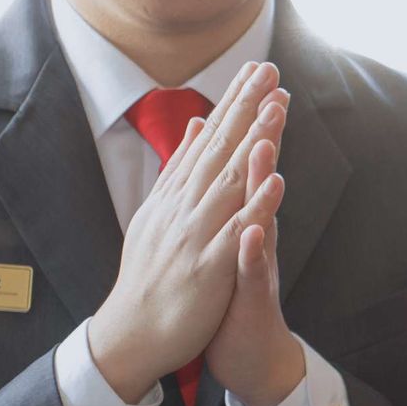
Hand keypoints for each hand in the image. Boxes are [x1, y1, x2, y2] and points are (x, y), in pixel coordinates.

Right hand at [90, 62, 287, 403]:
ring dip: (254, 143)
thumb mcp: (160, 215)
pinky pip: (236, 233)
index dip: (233, 102)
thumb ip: (181, 171)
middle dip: (245, 107)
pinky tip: (276, 180)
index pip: (208, 139)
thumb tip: (196, 126)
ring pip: (230, 181)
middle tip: (269, 69)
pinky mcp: (208, 267)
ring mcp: (195, 235)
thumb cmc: (152, 276)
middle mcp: (183, 207)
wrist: (130, 336)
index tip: (256, 69)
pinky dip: (256, 206)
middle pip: (219, 149)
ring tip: (276, 108)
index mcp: (175, 195)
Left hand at [204, 90, 303, 405]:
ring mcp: (257, 265)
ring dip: (266, 186)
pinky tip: (255, 230)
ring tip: (267, 150)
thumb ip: (231, 195)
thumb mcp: (229, 239)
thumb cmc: (235, 296)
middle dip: (268, 138)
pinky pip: (254, 273)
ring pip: (262, 221)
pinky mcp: (254, 298)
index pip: (247, 165)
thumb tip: (231, 155)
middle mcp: (257, 234)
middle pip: (262, 181)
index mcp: (243, 218)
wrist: (251, 355)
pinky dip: (254, 251)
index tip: (255, 78)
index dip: (250, 122)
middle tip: (275, 95)